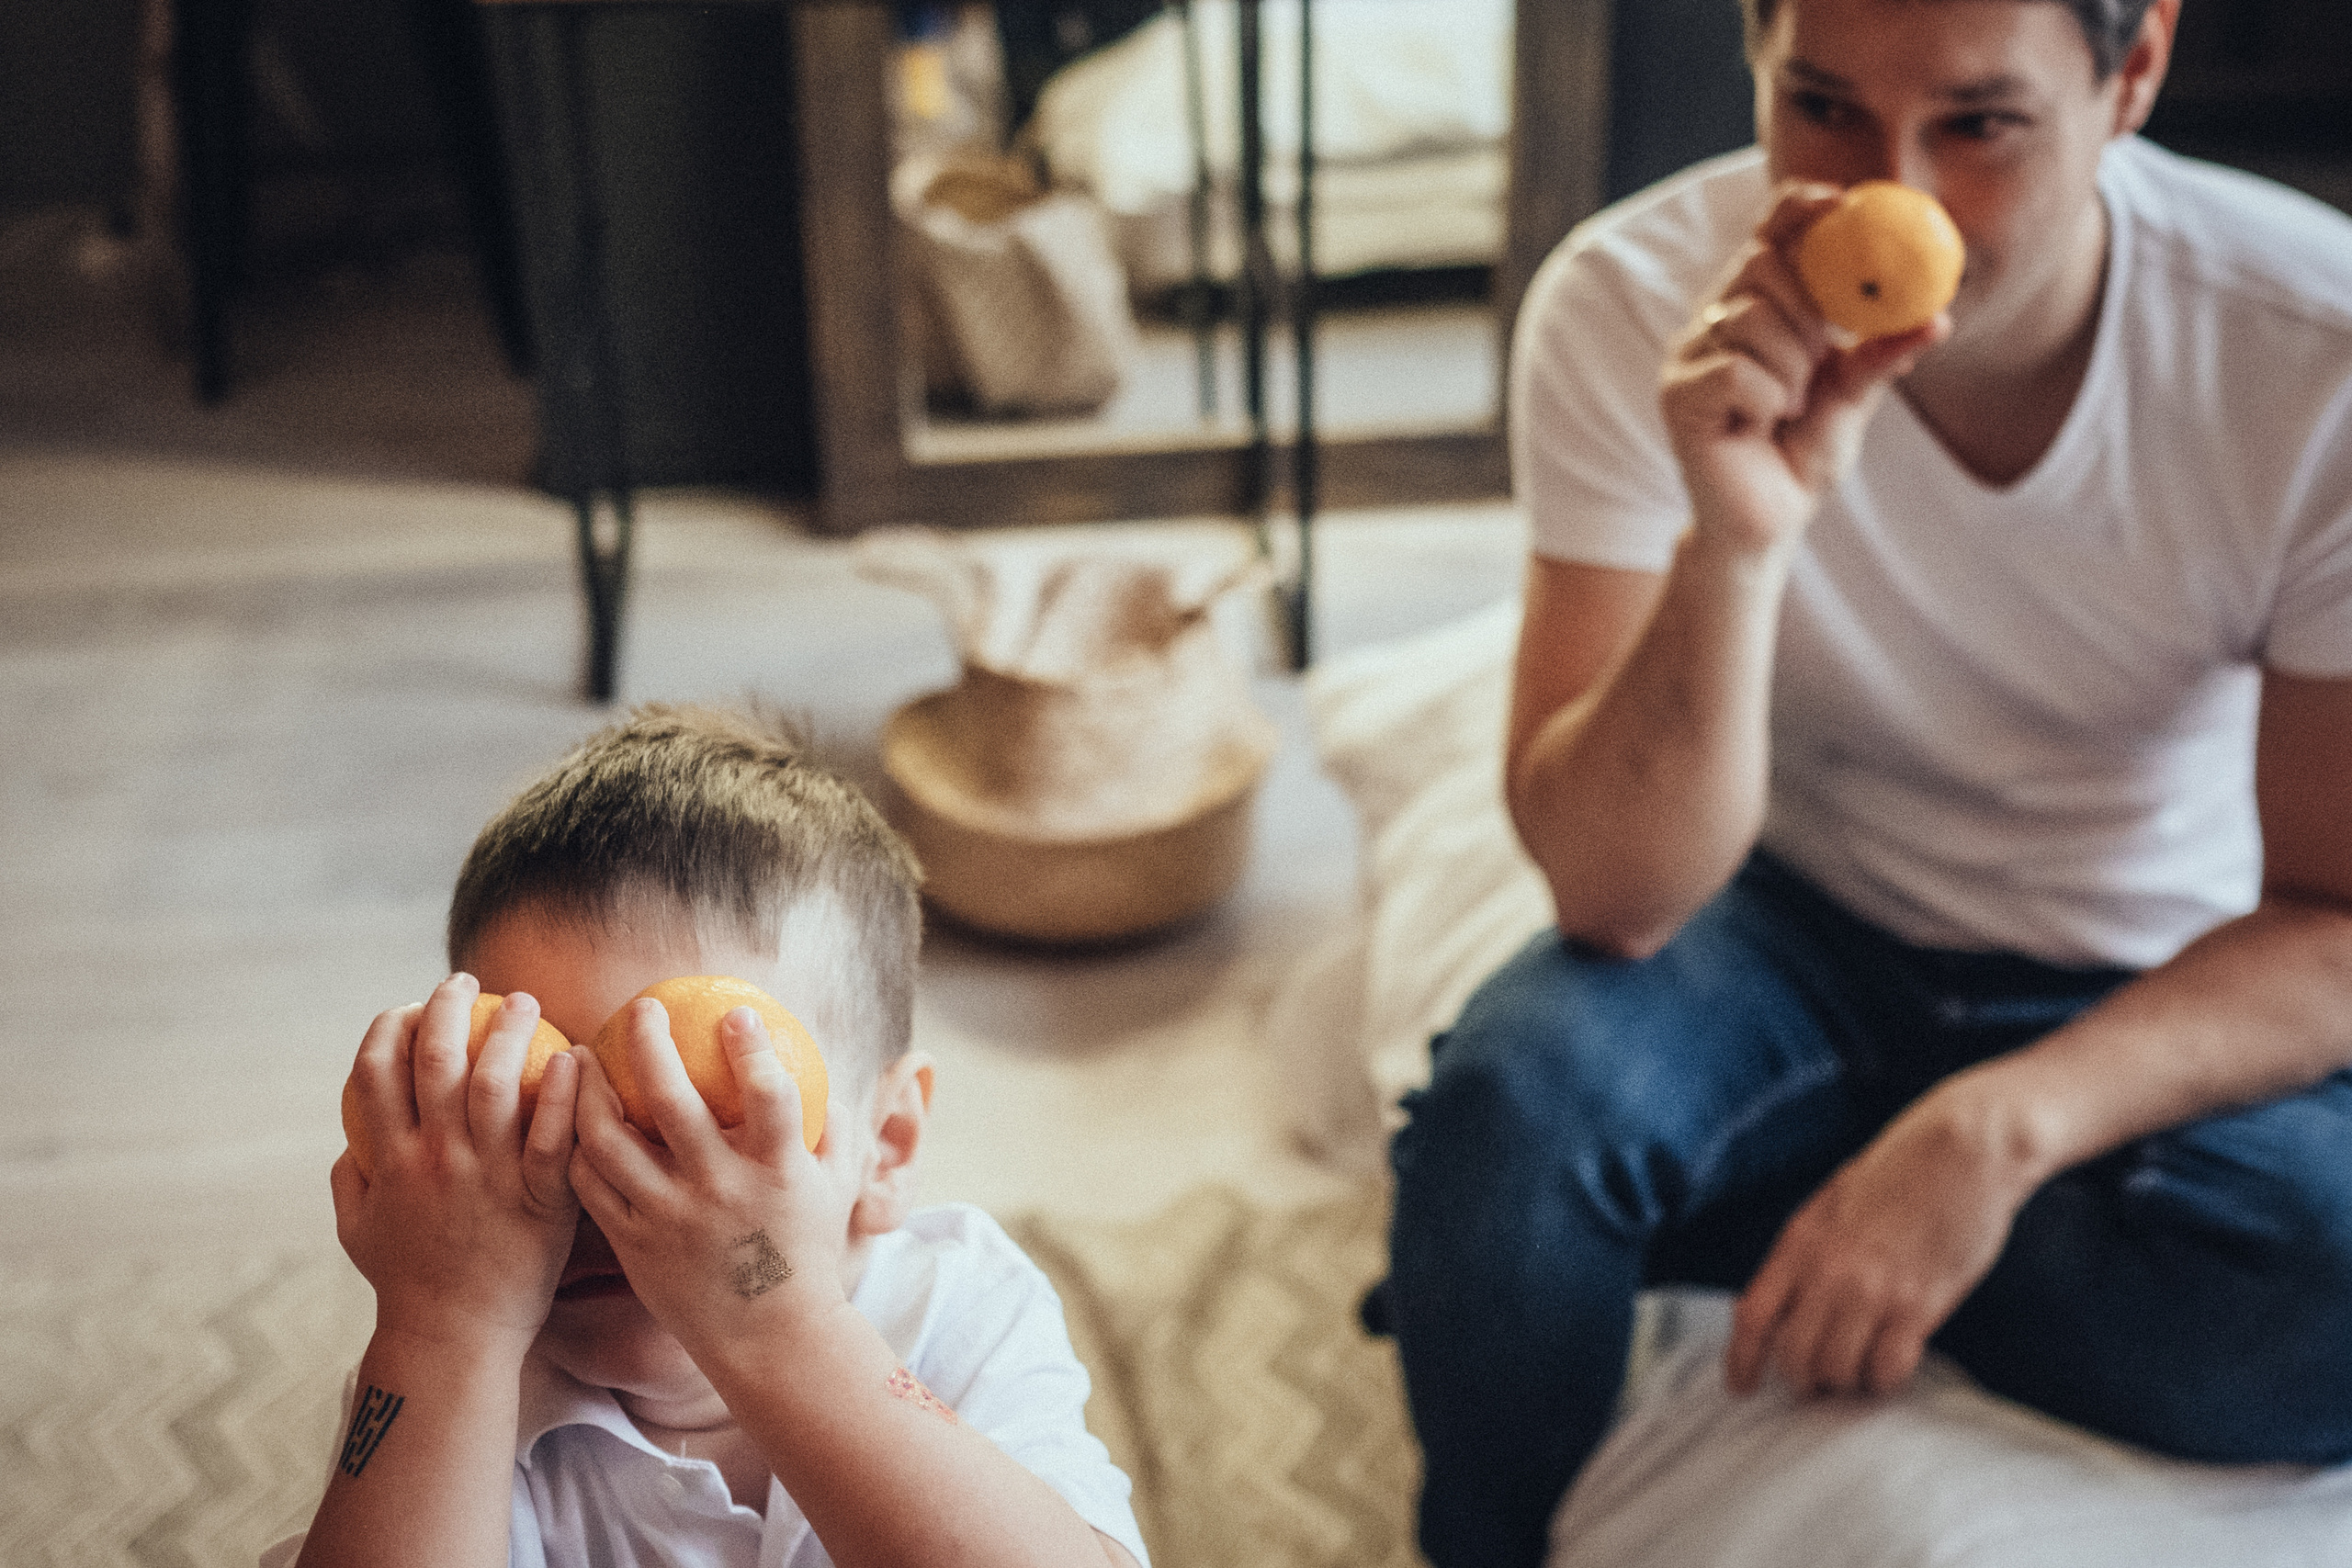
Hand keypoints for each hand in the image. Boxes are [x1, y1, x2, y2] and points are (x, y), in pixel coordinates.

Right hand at [332, 974, 580, 1349]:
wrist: (454, 1337)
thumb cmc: (407, 1282)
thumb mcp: (358, 1230)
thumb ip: (351, 1178)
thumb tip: (352, 1137)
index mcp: (390, 1161)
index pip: (377, 1072)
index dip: (389, 1028)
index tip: (407, 1006)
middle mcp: (435, 1160)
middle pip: (436, 1060)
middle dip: (448, 1008)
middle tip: (468, 982)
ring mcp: (488, 1178)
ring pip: (495, 1084)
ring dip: (509, 1033)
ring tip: (527, 1004)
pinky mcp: (539, 1199)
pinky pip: (555, 1134)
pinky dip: (563, 1091)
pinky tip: (574, 1058)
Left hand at [568, 1002, 853, 1362]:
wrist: (771, 1341)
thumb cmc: (806, 1259)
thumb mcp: (836, 1190)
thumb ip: (835, 1132)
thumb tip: (831, 1079)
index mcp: (777, 1169)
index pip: (768, 1093)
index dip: (751, 1048)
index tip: (735, 1012)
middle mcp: (720, 1187)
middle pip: (671, 1100)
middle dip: (649, 1042)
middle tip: (642, 1010)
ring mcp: (671, 1217)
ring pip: (609, 1139)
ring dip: (590, 1089)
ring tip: (586, 1059)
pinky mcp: (635, 1244)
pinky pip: (592, 1185)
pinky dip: (578, 1147)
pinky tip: (574, 1122)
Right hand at [1661, 182, 1947, 557]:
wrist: (1764, 526)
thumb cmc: (1799, 457)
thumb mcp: (1852, 398)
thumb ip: (1881, 354)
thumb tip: (1937, 317)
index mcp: (1753, 305)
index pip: (1768, 230)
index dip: (1800, 207)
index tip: (1841, 203)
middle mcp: (1712, 321)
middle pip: (1759, 263)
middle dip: (1809, 308)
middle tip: (1821, 356)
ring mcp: (1689, 356)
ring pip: (1750, 318)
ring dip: (1792, 366)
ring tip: (1790, 405)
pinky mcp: (1678, 395)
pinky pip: (1735, 370)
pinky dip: (1767, 397)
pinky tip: (1764, 423)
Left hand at [1725, 1081, 2035, 1398]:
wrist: (1962, 1151)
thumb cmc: (1898, 1172)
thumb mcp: (1831, 1202)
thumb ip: (1805, 1250)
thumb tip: (1781, 1297)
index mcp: (1800, 1242)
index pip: (1753, 1316)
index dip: (1742, 1360)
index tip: (1742, 1387)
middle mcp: (1829, 1272)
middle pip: (1794, 1356)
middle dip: (1804, 1379)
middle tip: (1819, 1382)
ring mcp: (1874, 1291)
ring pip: (1838, 1370)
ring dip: (1846, 1382)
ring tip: (1858, 1371)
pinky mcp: (1919, 1305)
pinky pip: (1888, 1368)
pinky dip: (1885, 1378)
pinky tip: (1891, 1365)